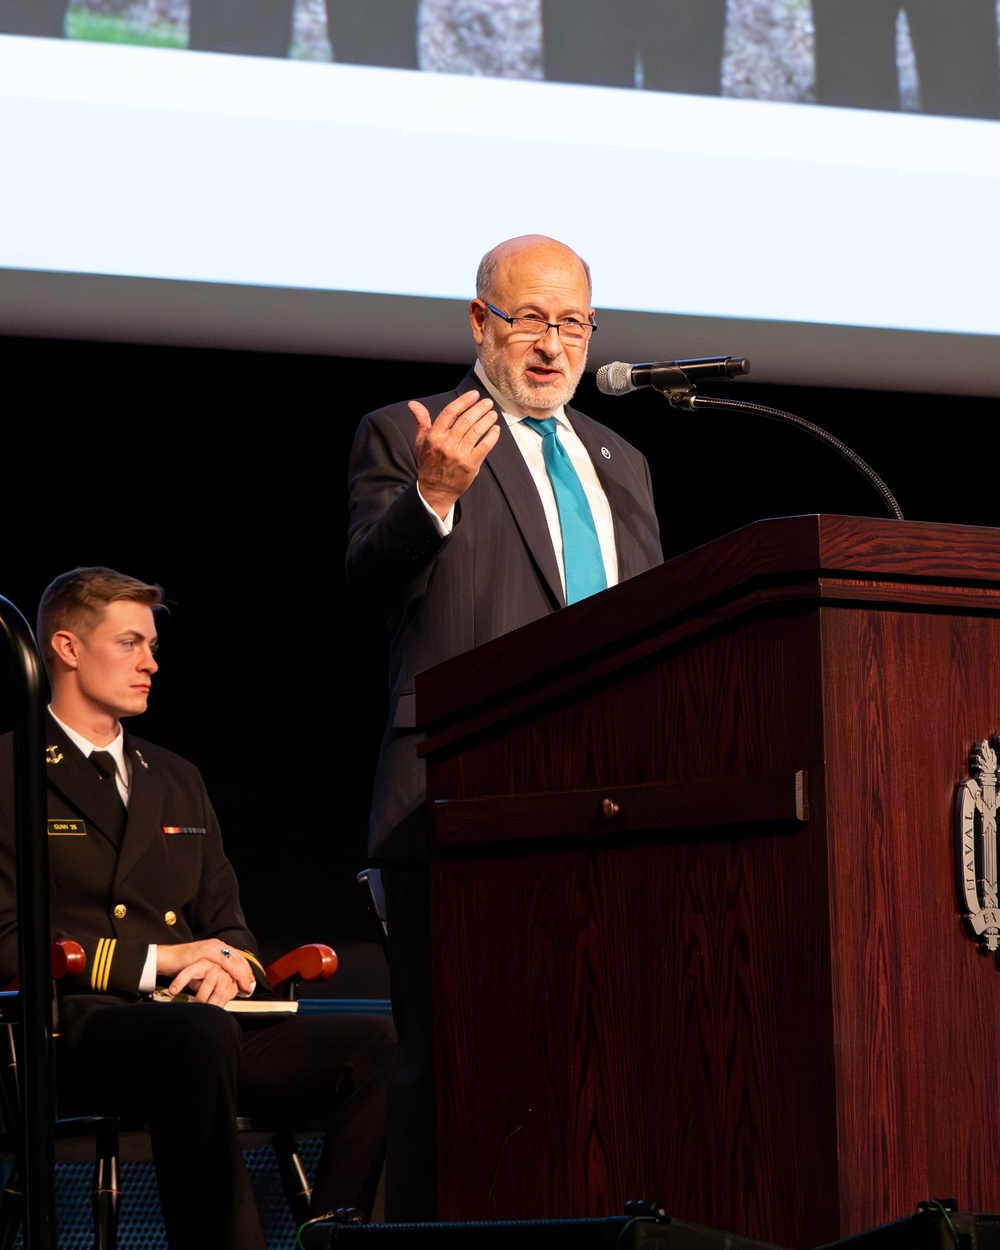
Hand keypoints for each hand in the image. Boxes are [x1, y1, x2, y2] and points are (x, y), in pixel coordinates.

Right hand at [157, 940, 254, 1004]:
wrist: (167, 959)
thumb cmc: (182, 965)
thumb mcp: (201, 964)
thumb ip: (212, 967)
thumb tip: (223, 979)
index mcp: (217, 946)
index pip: (236, 957)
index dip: (245, 968)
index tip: (250, 980)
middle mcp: (216, 944)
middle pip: (237, 958)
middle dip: (246, 972)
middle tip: (252, 985)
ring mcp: (212, 947)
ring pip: (233, 960)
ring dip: (242, 974)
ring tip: (247, 986)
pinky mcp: (206, 952)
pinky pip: (224, 962)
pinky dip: (233, 972)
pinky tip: (237, 980)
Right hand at [411, 389, 498, 518]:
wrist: (435, 490)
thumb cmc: (428, 464)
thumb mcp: (421, 442)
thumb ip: (421, 421)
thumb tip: (414, 404)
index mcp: (434, 437)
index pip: (450, 413)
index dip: (464, 401)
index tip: (474, 395)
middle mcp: (447, 444)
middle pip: (466, 420)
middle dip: (479, 408)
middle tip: (487, 402)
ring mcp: (460, 455)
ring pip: (477, 431)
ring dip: (487, 420)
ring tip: (493, 413)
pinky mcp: (471, 465)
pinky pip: (484, 446)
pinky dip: (492, 436)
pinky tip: (495, 429)